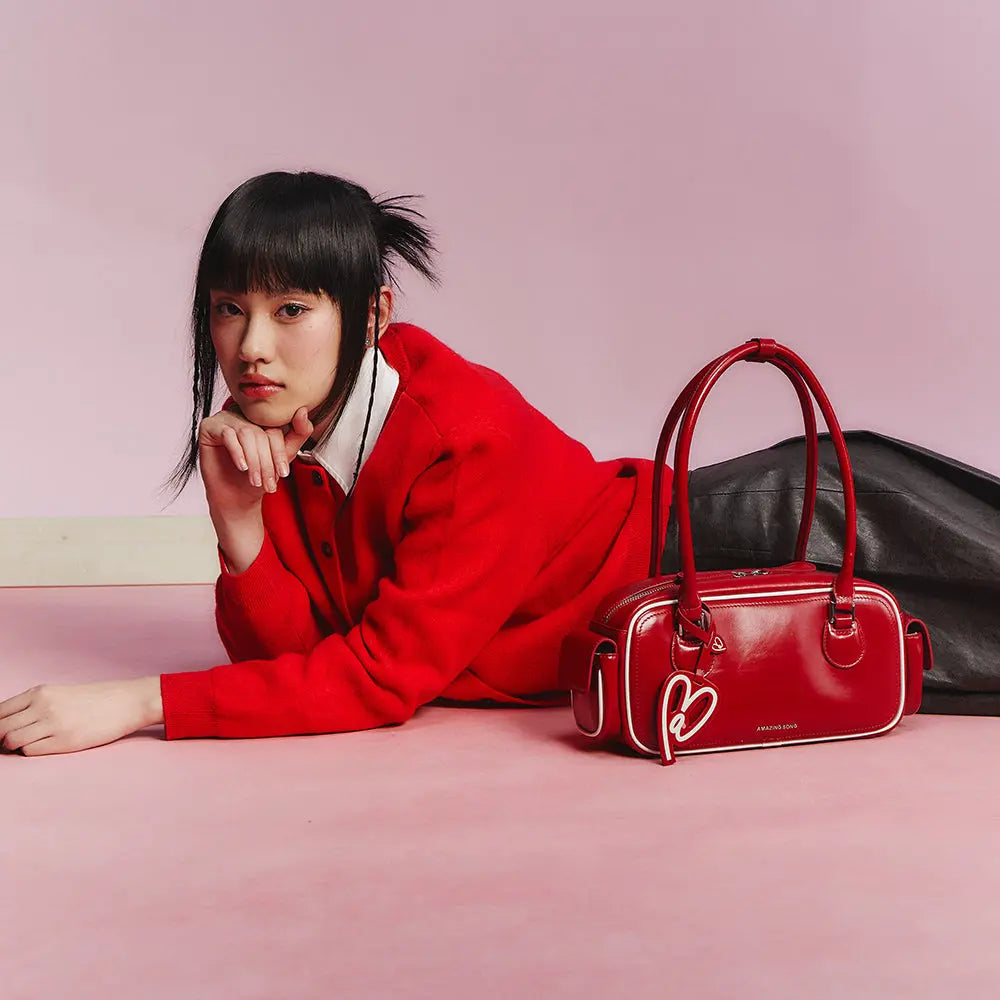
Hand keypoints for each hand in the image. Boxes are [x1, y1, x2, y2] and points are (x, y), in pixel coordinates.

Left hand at [0, 678, 162, 755]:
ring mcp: (53, 724)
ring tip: (29, 744)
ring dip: (14, 747)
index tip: (0, 733)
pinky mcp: (65, 741)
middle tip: (9, 743)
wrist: (127, 702)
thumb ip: (34, 705)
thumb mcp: (60, 694)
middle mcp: (43, 706)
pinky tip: (45, 746)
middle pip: (0, 728)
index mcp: (40, 692)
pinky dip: (31, 751)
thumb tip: (6, 726)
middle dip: (0, 739)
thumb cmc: (95, 699)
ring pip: (11, 741)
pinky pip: (30, 751)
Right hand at [198, 404, 313, 513]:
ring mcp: (225, 417)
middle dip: (267, 462)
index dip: (280, 453)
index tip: (284, 473)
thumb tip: (303, 412)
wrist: (236, 496)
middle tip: (269, 482)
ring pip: (247, 434)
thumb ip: (298, 433)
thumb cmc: (258, 475)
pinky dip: (237, 453)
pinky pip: (227, 434)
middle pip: (261, 433)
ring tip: (255, 480)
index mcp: (261, 418)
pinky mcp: (209, 425)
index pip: (275, 429)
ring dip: (254, 461)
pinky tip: (242, 467)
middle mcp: (243, 414)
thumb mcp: (283, 456)